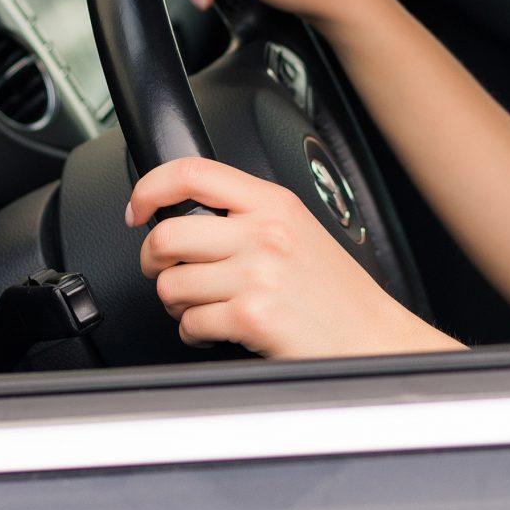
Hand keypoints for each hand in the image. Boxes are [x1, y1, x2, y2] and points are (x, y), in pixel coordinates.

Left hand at [127, 155, 460, 359]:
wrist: (372, 336)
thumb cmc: (337, 292)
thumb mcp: (299, 231)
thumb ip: (249, 215)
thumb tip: (186, 217)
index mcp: (274, 203)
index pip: (193, 173)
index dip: (150, 187)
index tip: (138, 208)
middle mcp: (264, 232)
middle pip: (167, 235)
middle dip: (154, 262)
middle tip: (166, 272)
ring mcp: (257, 274)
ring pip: (171, 284)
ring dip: (177, 303)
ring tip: (202, 306)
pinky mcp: (252, 316)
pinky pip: (190, 323)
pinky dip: (194, 332)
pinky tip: (217, 329)